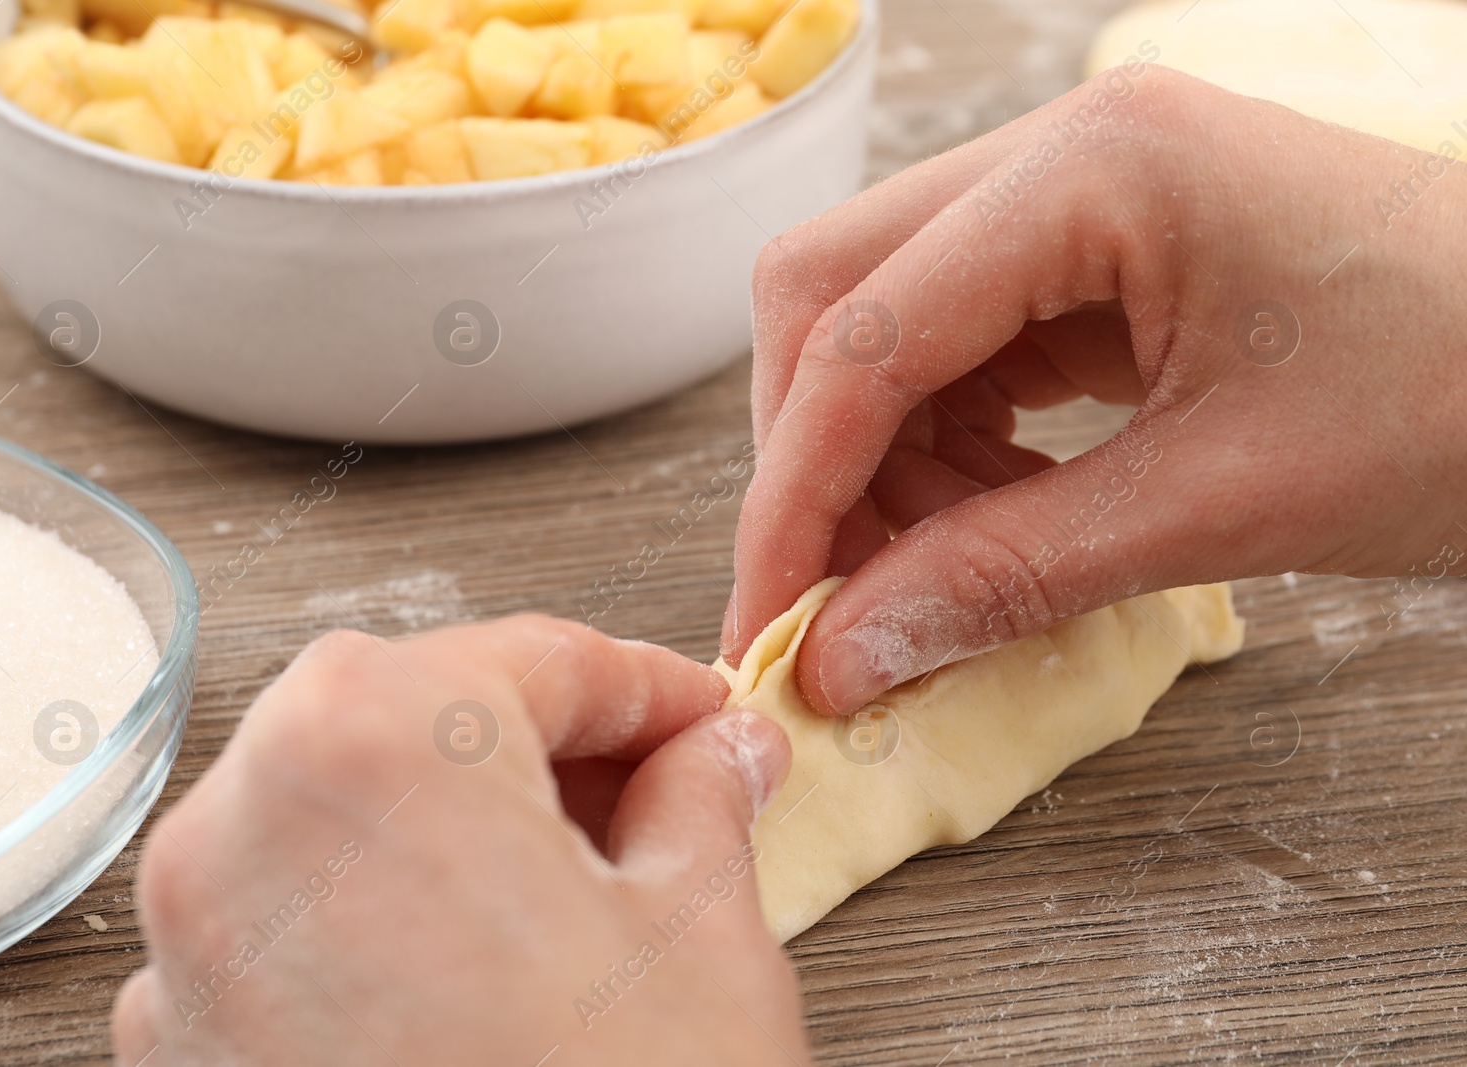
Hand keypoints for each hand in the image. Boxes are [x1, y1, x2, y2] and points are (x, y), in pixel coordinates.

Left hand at [112, 618, 806, 1065]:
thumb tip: (714, 751)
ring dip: (453, 816)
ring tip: (569, 883)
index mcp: (377, 742)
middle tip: (649, 793)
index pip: (535, 654)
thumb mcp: (702, 931)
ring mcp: (192, 946)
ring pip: (337, 804)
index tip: (698, 720)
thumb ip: (701, 799)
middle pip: (417, 709)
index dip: (645, 686)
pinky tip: (472, 965)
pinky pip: (283, 917)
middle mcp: (244, 825)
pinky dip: (375, 909)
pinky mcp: (185, 1047)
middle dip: (542, 739)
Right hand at [723, 63, 1466, 714]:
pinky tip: (988, 516)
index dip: (795, 491)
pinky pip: (961, 344)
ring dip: (877, 461)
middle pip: (836, 293)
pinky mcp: (1100, 250)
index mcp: (1098, 170)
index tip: (770, 618)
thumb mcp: (1225, 505)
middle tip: (838, 599)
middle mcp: (1066, 152)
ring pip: (884, 320)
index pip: (863, 330)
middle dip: (815, 459)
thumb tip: (843, 652)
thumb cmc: (1466, 404)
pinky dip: (944, 446)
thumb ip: (1009, 574)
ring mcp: (1080, 194)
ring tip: (931, 571)